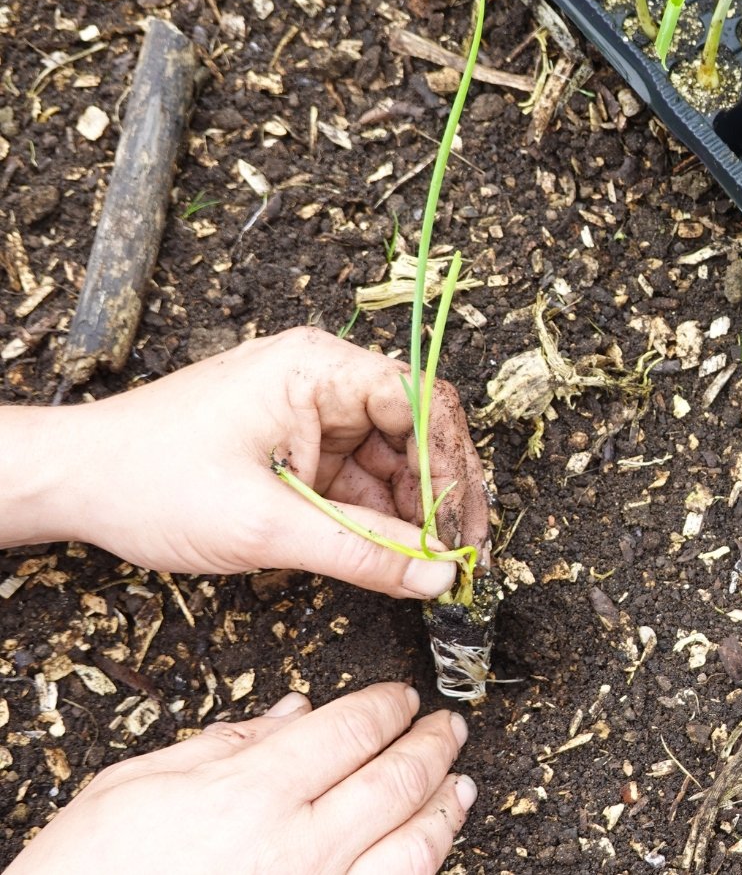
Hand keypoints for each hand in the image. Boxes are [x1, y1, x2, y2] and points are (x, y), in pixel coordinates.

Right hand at [6, 683, 476, 874]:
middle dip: (433, 746)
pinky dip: (421, 867)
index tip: (403, 696)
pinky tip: (428, 849)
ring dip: (445, 809)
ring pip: (413, 848)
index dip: (388, 706)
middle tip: (450, 727)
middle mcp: (296, 849)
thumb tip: (294, 712)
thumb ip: (222, 744)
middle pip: (395, 781)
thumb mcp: (129, 787)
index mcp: (248, 795)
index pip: (349, 731)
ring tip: (460, 783)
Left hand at [41, 326, 489, 598]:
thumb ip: (363, 553)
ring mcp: (312, 416)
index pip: (421, 402)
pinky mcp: (300, 450)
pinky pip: (361, 483)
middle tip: (462, 558)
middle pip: (418, 432)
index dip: (451, 466)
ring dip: (414, 517)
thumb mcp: (266, 526)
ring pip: (395, 463)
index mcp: (316, 370)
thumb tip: (437, 577)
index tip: (460, 529)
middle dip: (442, 497)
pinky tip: (396, 559)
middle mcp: (323, 381)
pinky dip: (381, 523)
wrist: (75, 484)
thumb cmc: (149, 482)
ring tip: (431, 569)